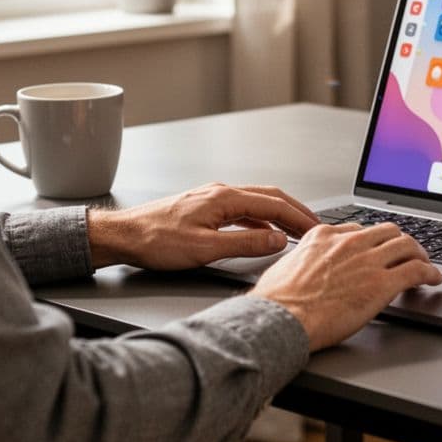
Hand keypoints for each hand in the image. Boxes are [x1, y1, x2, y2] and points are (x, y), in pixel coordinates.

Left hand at [86, 183, 319, 269]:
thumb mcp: (205, 249)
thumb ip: (245, 245)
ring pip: (256, 204)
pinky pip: (242, 211)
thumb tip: (278, 241)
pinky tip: (263, 236)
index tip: (317, 229)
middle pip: (270, 198)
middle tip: (315, 227)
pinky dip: (261, 222)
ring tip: (296, 232)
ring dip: (279, 217)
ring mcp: (212, 199)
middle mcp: (221, 192)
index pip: (275, 205)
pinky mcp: (204, 209)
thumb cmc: (156, 240)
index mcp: (225, 198)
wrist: (123, 236)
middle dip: (296, 212)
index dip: (300, 218)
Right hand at [248, 222, 441, 350]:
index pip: (359, 229)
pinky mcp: (382, 283)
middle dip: (400, 241)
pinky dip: (430, 272)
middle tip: (407, 253)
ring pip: (407, 246)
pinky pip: (416, 270)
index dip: (373, 240)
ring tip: (425, 263)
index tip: (378, 248)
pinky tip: (434, 278)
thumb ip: (305, 259)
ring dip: (420, 254)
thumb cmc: (277, 301)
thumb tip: (307, 267)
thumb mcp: (286, 266)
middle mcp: (349, 243)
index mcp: (324, 236)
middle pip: (388, 231)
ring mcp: (367, 261)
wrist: (280, 318)